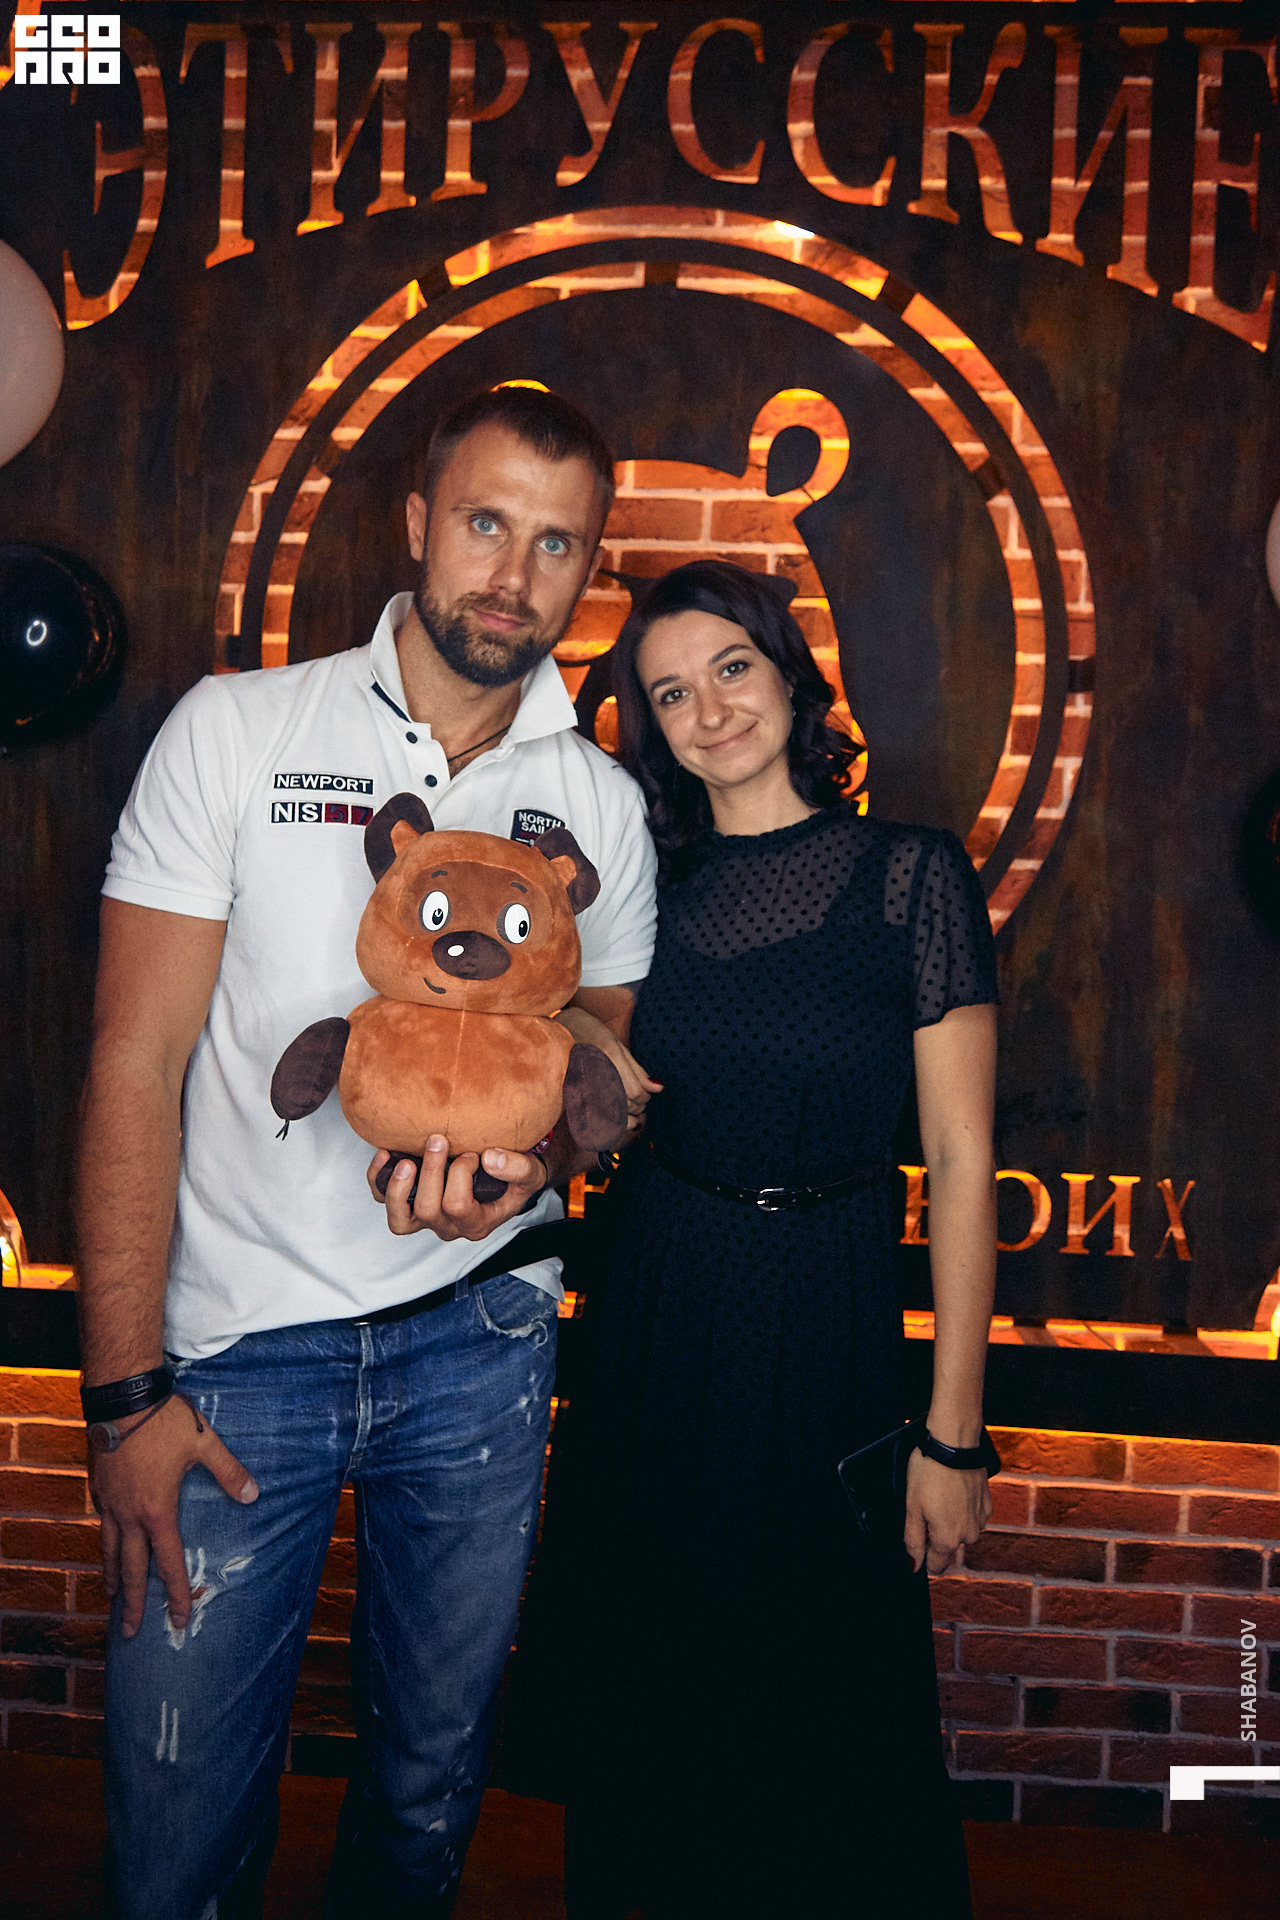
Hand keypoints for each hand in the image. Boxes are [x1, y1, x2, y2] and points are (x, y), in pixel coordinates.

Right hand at [89, 1392, 258, 1637]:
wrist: (121, 1398)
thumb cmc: (164, 1422)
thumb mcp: (204, 1445)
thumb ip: (229, 1473)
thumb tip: (253, 1495)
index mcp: (157, 1512)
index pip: (167, 1564)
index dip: (175, 1594)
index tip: (179, 1619)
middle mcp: (129, 1515)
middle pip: (130, 1569)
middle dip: (133, 1603)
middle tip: (129, 1631)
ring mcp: (109, 1503)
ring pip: (108, 1549)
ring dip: (112, 1576)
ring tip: (113, 1595)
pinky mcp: (97, 1487)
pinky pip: (100, 1523)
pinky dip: (104, 1540)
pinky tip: (107, 1542)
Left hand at [367, 1134, 548, 1240]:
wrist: (504, 1177)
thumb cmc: (515, 1177)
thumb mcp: (530, 1173)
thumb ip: (517, 1168)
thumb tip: (489, 1158)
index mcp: (477, 1223)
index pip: (458, 1205)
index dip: (460, 1174)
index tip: (473, 1153)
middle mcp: (449, 1226)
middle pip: (429, 1210)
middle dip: (430, 1172)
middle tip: (438, 1140)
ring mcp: (426, 1219)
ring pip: (400, 1219)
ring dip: (398, 1188)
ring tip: (405, 1160)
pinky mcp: (408, 1205)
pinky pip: (383, 1201)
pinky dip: (379, 1179)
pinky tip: (386, 1154)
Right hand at [558, 1007, 660, 1136]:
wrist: (556, 1029)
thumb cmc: (589, 1032)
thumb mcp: (617, 1044)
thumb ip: (637, 1070)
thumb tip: (658, 1088)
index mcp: (610, 1056)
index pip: (636, 1093)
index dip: (645, 1096)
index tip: (646, 1092)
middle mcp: (596, 1072)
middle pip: (626, 1105)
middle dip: (637, 1106)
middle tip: (637, 1097)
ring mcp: (582, 1084)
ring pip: (612, 1115)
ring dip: (625, 1115)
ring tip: (626, 1105)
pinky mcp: (572, 1094)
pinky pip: (595, 1116)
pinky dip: (608, 1119)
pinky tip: (612, 1112)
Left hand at [903, 1449, 990, 1573]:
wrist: (955, 1444)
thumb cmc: (929, 1472)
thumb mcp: (912, 1507)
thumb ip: (913, 1541)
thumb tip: (915, 1566)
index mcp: (948, 1539)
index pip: (935, 1565)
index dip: (922, 1553)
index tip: (918, 1533)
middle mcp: (969, 1535)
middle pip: (948, 1546)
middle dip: (936, 1532)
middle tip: (926, 1505)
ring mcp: (981, 1519)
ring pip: (961, 1530)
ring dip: (950, 1519)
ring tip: (939, 1493)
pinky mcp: (987, 1504)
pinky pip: (971, 1515)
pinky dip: (962, 1506)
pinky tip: (953, 1488)